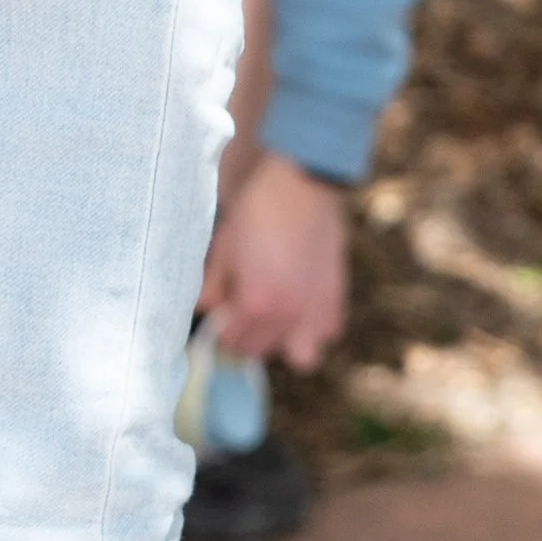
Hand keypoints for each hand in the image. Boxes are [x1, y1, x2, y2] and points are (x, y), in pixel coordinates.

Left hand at [197, 148, 348, 369]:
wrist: (302, 184)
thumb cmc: (257, 211)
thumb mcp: (223, 246)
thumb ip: (211, 285)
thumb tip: (205, 310)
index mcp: (255, 303)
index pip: (230, 343)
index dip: (218, 333)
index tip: (218, 319)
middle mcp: (288, 317)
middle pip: (259, 352)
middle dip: (244, 338)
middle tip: (240, 314)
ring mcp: (316, 312)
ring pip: (299, 356)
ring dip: (283, 342)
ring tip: (275, 316)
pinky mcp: (336, 300)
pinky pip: (326, 334)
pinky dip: (313, 328)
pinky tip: (302, 306)